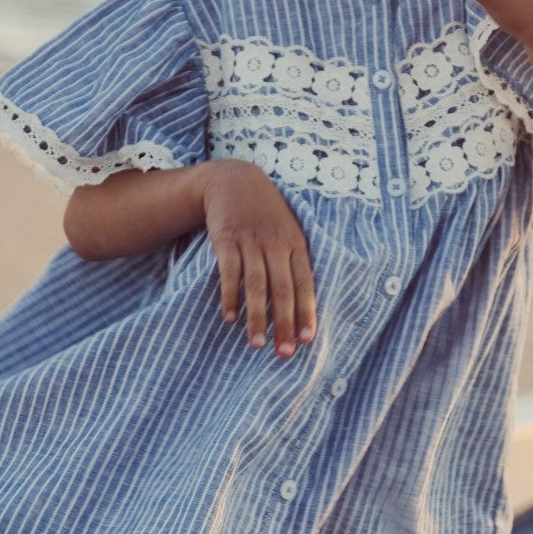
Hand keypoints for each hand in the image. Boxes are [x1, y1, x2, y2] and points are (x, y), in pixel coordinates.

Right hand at [199, 160, 316, 355]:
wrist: (234, 180)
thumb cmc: (265, 213)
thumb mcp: (287, 230)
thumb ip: (294, 262)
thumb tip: (302, 305)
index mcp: (295, 243)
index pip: (305, 283)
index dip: (306, 312)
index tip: (307, 341)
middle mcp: (275, 243)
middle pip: (282, 289)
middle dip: (284, 323)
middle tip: (284, 353)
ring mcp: (250, 240)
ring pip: (256, 285)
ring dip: (257, 317)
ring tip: (256, 344)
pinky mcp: (226, 238)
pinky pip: (229, 272)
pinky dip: (230, 296)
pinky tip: (230, 317)